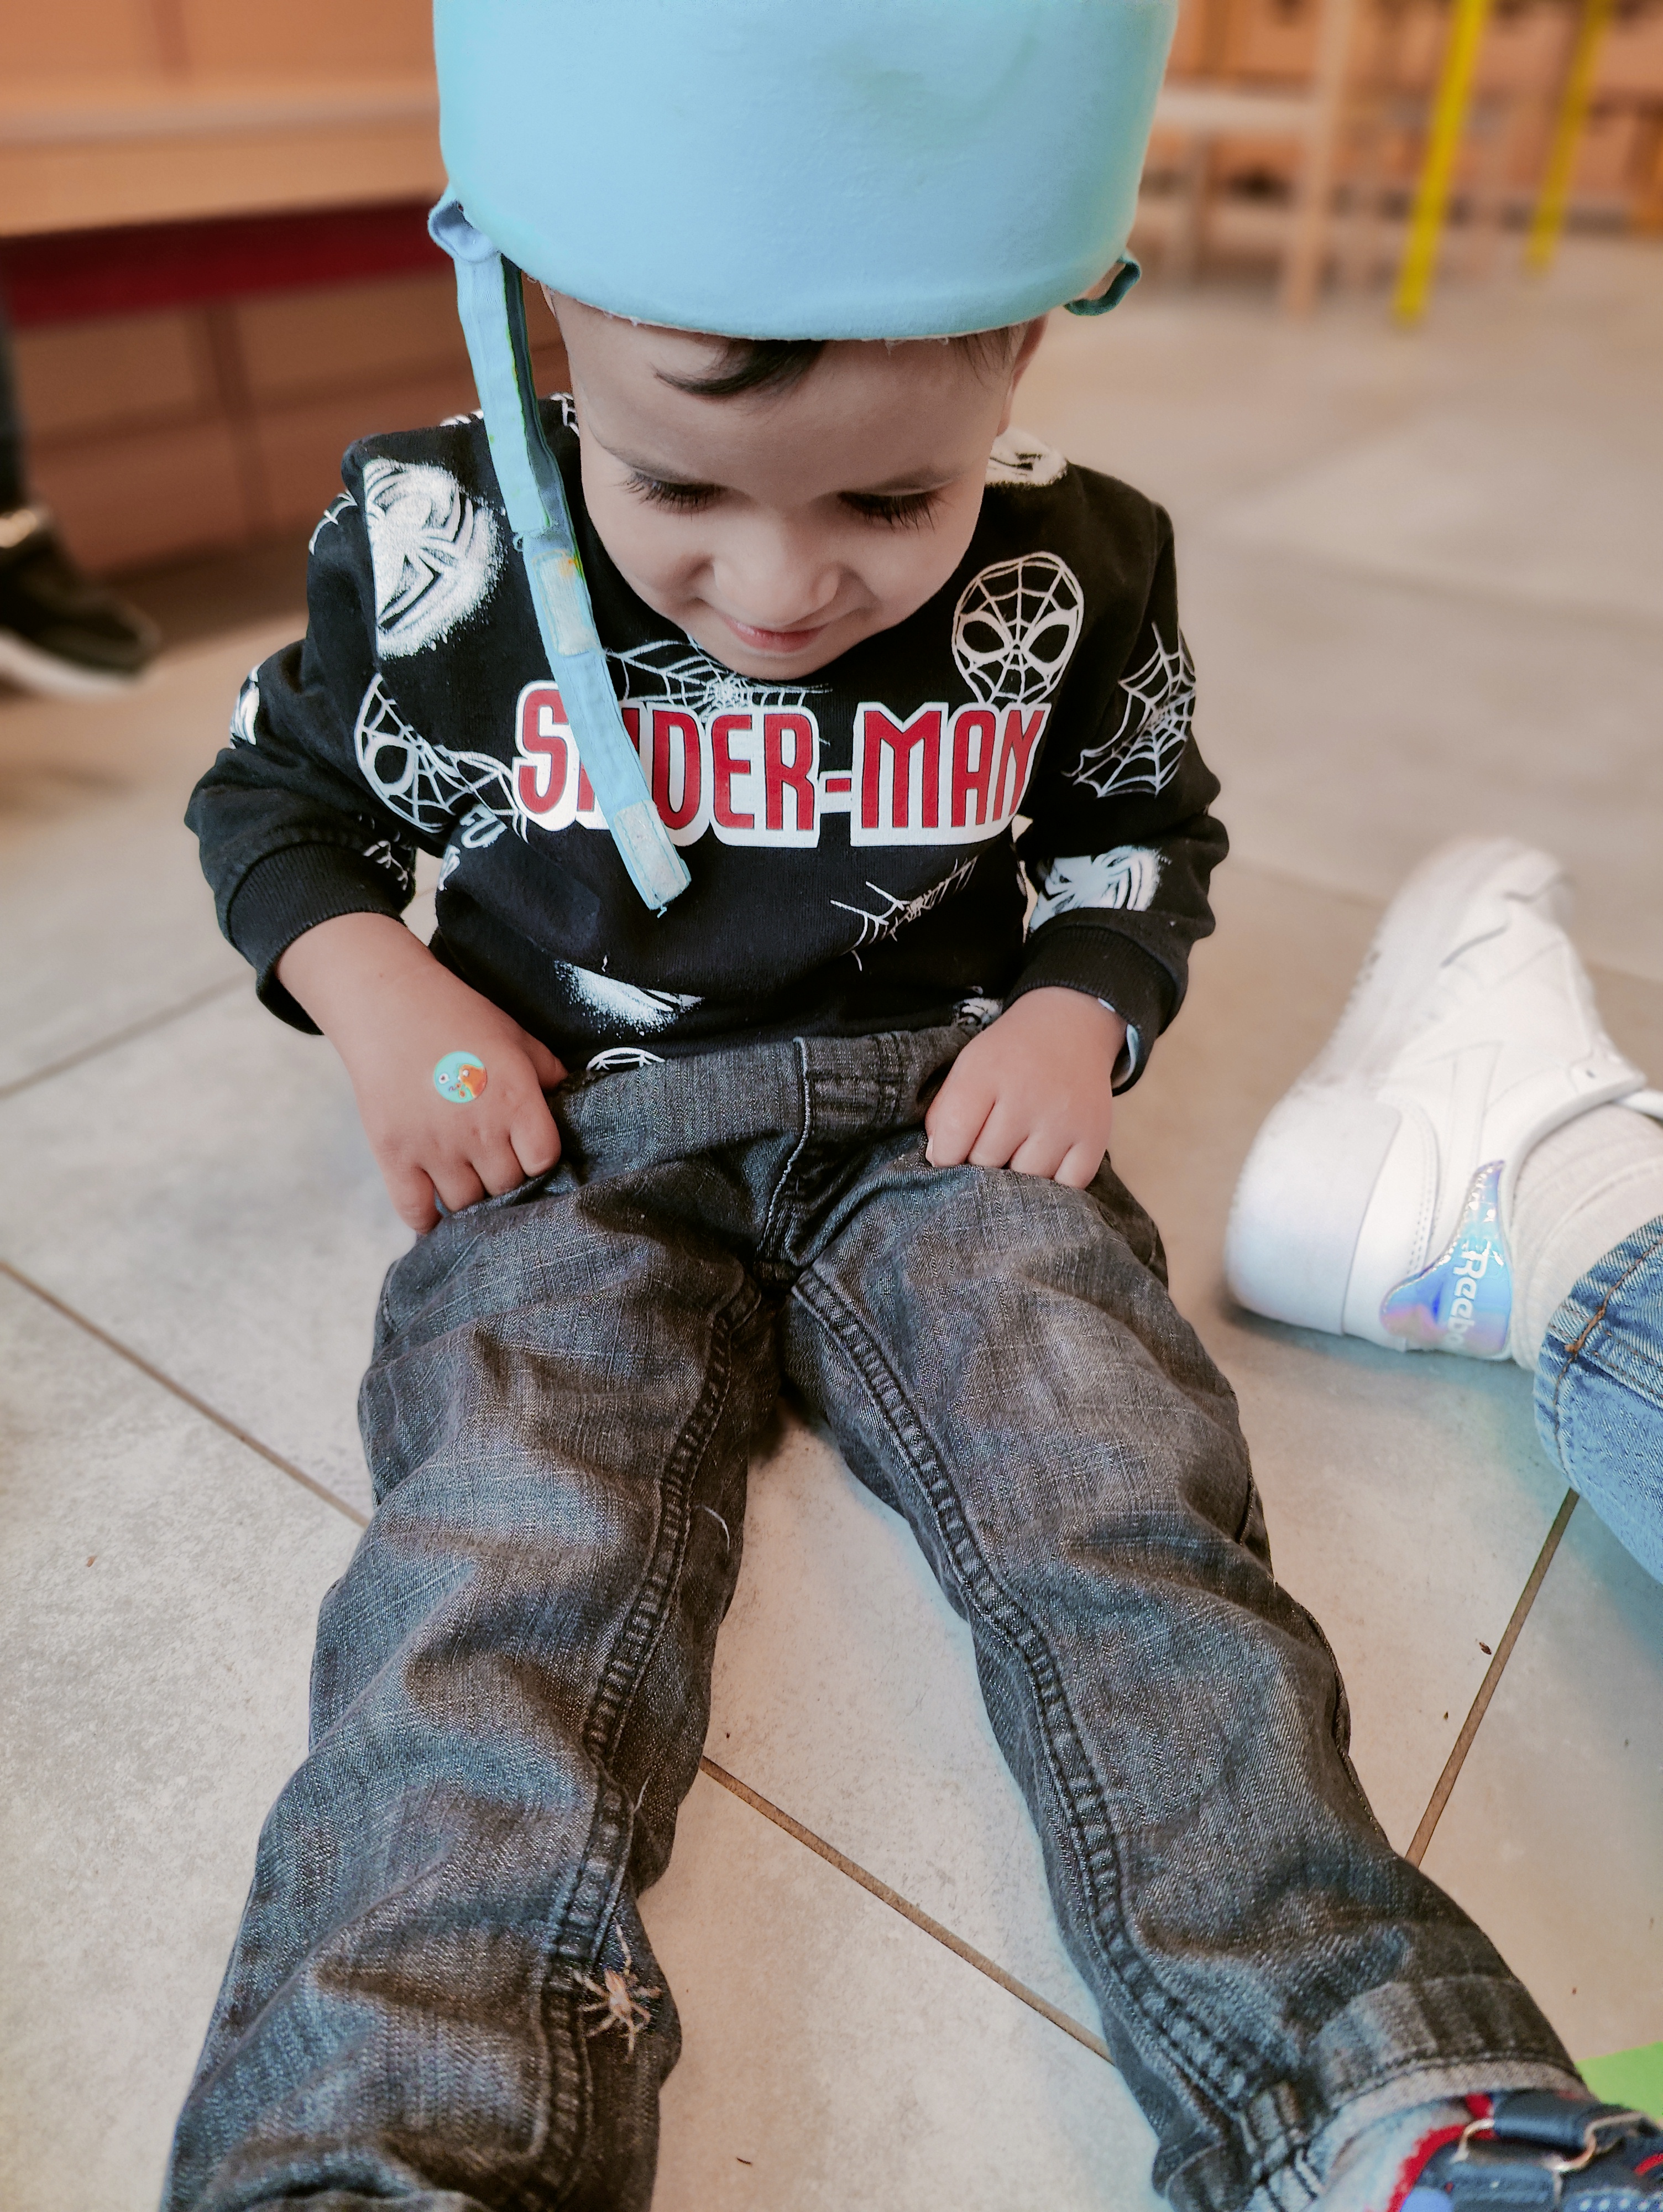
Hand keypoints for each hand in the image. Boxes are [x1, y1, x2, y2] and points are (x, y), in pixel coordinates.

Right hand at [277, 913, 565, 1232]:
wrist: (386, 1004)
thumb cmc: (456, 1016)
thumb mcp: (515, 1036)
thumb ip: (548, 1072)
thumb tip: (571, 1101)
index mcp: (515, 1099)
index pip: (544, 1161)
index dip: (541, 1161)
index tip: (531, 1153)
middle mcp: (479, 1130)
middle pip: (508, 1187)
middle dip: (508, 1179)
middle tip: (498, 1165)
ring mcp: (434, 1147)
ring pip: (468, 1205)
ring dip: (473, 1200)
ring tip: (471, 1185)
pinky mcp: (394, 1155)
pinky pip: (417, 1212)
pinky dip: (428, 1222)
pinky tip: (437, 1215)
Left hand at [924, 987, 1125, 1189]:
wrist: (1071, 1028)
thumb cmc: (1011, 1056)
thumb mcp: (969, 1066)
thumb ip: (946, 1111)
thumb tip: (939, 1159)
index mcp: (987, 1073)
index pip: (954, 1133)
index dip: (945, 1156)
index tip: (949, 1156)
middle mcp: (1028, 1095)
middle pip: (987, 1160)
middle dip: (980, 1164)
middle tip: (988, 1148)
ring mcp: (1064, 1118)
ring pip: (1026, 1179)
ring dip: (1016, 1176)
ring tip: (1017, 1153)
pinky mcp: (1093, 1137)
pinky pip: (1067, 1185)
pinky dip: (1054, 1185)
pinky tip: (1046, 1162)